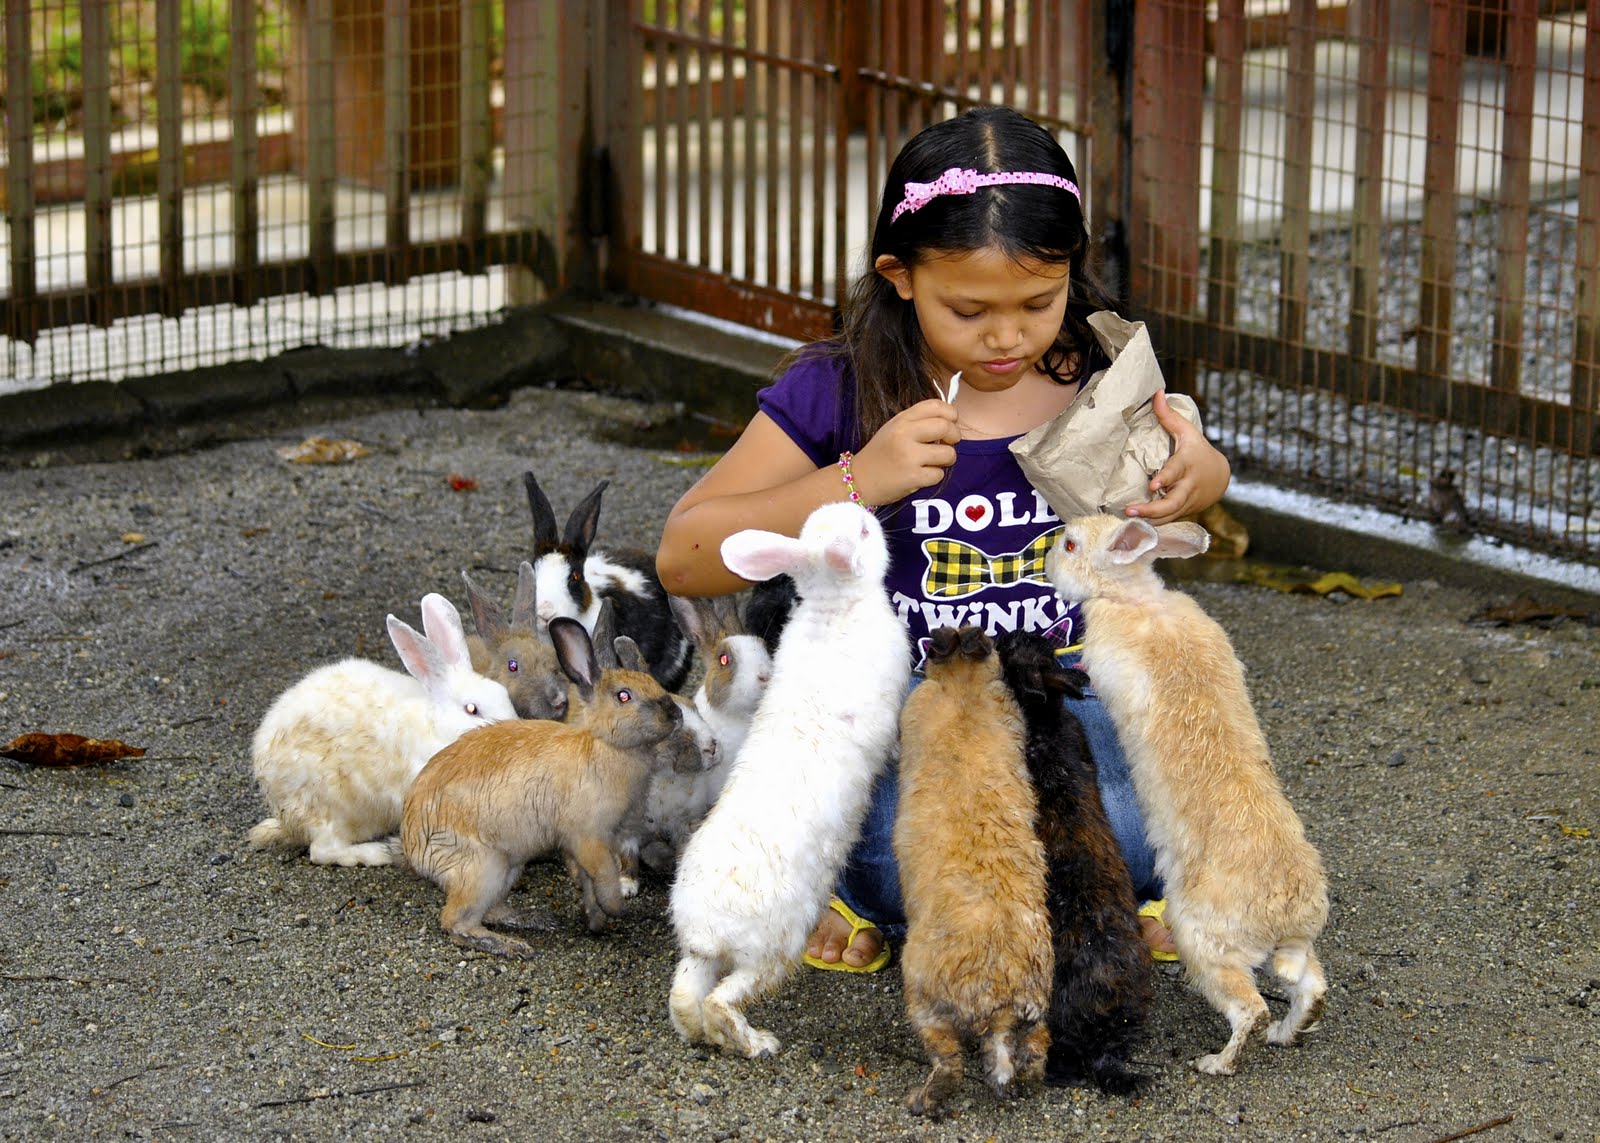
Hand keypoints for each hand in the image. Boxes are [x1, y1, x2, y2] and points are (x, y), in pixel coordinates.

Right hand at [851, 399, 959, 506]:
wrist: (859, 480)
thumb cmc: (880, 454)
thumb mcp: (894, 428)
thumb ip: (918, 422)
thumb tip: (950, 423)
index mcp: (901, 420)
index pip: (935, 406)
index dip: (950, 414)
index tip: (951, 423)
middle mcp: (904, 434)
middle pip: (946, 427)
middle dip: (954, 437)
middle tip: (948, 444)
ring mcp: (909, 456)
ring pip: (948, 454)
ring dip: (946, 460)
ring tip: (933, 462)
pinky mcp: (913, 477)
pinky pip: (939, 475)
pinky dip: (934, 477)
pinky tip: (921, 476)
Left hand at [1126, 390, 1231, 522]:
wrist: (1220, 476)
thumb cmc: (1197, 450)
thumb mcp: (1187, 431)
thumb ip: (1169, 416)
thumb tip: (1156, 392)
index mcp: (1187, 464)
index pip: (1176, 472)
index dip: (1166, 479)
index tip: (1153, 485)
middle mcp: (1187, 486)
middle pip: (1173, 502)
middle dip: (1152, 509)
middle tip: (1131, 510)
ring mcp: (1186, 502)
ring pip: (1169, 515)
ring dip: (1149, 520)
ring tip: (1127, 520)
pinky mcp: (1182, 512)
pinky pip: (1168, 522)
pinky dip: (1153, 526)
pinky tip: (1133, 528)